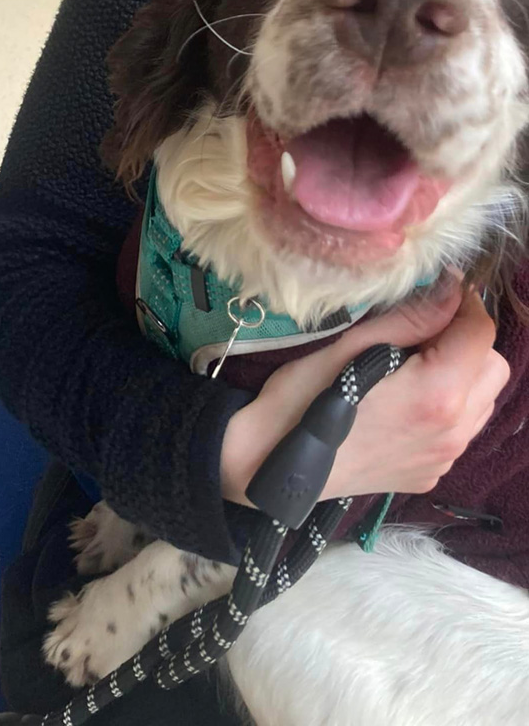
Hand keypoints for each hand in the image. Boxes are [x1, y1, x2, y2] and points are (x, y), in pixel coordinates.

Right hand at [221, 279, 508, 505]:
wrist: (269, 465)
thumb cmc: (301, 399)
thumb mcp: (351, 344)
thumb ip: (412, 318)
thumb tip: (452, 289)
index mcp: (437, 395)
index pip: (481, 333)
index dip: (464, 304)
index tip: (437, 293)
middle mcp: (452, 432)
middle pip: (493, 368)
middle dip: (468, 342)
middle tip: (420, 332)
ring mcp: (443, 459)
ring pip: (482, 400)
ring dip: (461, 375)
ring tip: (411, 367)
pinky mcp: (429, 474)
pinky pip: (459, 430)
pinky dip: (446, 408)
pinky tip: (402, 402)